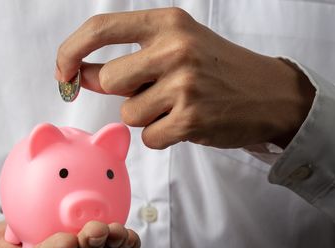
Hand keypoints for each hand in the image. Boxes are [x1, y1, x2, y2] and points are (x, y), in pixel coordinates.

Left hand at [56, 7, 314, 148]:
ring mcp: (184, 84)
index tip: (64, 72)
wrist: (271, 94)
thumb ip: (132, 58)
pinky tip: (188, 124)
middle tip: (156, 93)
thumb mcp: (179, 47)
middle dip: (124, 94)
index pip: (100, 29)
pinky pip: (150, 138)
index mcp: (167, 23)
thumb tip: (83, 76)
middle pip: (110, 81)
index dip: (70, 51)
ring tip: (180, 107)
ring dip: (147, 117)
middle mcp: (174, 48)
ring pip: (129, 114)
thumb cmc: (220, 69)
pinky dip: (163, 137)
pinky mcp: (192, 119)